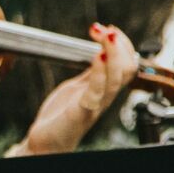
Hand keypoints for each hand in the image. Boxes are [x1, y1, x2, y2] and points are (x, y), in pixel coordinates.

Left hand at [15, 22, 137, 155]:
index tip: (110, 29)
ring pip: (116, 77)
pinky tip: (97, 55)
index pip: (127, 64)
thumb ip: (91, 73)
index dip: (123, 45)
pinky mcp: (82, 112)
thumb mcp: (78, 88)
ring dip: (113, 52)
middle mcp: (105, 97)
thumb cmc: (61, 117)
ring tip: (105, 35)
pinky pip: (96, 90)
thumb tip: (100, 50)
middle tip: (106, 29)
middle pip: (127, 69)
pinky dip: (99, 71)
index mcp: (105, 90)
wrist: (46, 143)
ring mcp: (95, 104)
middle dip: (120, 45)